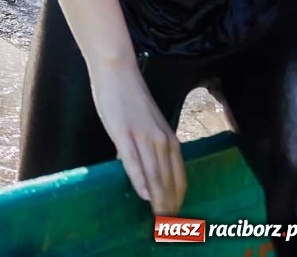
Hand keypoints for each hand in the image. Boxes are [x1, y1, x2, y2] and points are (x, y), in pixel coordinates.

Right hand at [90, 59, 186, 213]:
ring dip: (158, 200)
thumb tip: (144, 168)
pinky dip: (140, 180)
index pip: (178, 177)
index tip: (175, 216)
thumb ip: (150, 145)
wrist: (117, 71)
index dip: (177, 199)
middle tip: (167, 225)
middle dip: (169, 205)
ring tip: (157, 218)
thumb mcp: (146, 125)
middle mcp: (162, 141)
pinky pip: (134, 162)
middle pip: (168, 181)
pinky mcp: (124, 134)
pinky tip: (143, 195)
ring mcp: (144, 137)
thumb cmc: (129, 97)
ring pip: (155, 176)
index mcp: (169, 139)